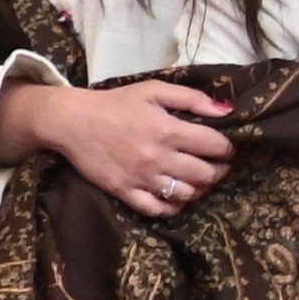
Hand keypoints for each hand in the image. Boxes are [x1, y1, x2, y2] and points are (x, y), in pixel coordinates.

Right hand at [0, 71, 233, 220]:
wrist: (71, 122)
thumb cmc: (114, 103)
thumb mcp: (153, 90)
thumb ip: (191, 98)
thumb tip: (226, 110)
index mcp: (169, 130)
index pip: (216, 146)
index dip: (227, 148)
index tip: (223, 147)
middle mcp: (159, 157)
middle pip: (206, 174)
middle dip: (218, 170)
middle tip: (214, 165)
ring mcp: (142, 178)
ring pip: (187, 194)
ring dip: (198, 188)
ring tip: (194, 179)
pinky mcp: (125, 192)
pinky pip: (158, 209)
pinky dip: (173, 206)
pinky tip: (174, 196)